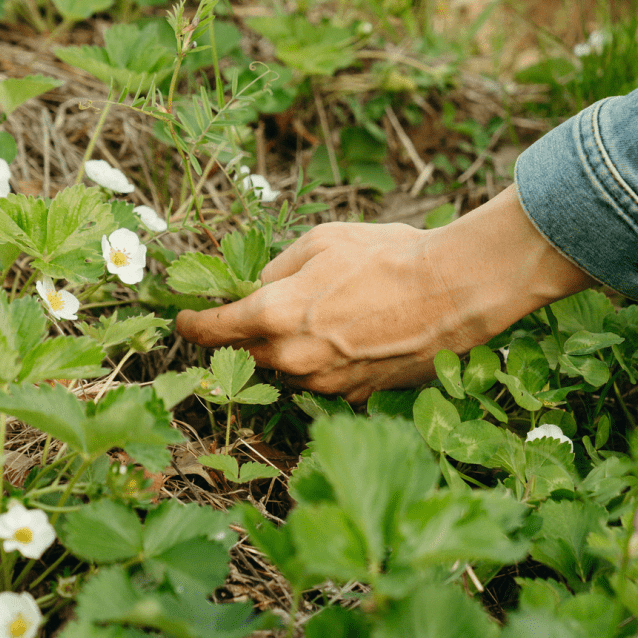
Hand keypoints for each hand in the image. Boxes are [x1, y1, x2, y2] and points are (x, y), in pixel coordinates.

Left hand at [176, 185, 592, 402]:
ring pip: (287, 369)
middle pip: (249, 353)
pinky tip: (352, 336)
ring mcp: (325, 383)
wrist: (452, 292)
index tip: (185, 322)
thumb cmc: (387, 256)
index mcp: (275, 315)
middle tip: (263, 312)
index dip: (194, 325)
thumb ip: (278, 269)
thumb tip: (258, 287)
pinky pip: (323, 381)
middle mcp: (293, 357)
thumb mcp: (321, 241)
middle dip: (248, 335)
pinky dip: (324, 363)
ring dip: (289, 349)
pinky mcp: (355, 395)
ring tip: (324, 317)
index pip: (214, 329)